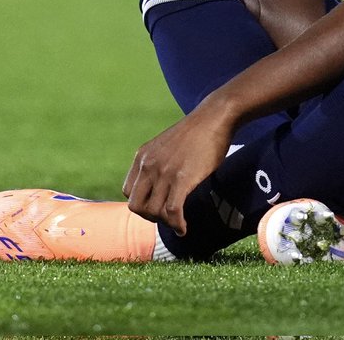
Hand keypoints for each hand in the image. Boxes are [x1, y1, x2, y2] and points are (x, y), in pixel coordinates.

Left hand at [122, 105, 234, 234]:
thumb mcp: (166, 145)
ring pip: (154, 212)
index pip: (128, 191)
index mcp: (143, 155)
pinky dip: (177, 225)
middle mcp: (149, 164)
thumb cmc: (196, 132)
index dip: (142, 202)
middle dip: (150, 216)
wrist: (215, 117)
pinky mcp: (182, 179)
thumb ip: (157, 162)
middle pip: (136, 206)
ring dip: (166, 222)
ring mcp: (164, 172)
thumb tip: (158, 185)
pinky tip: (184, 228)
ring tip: (178, 221)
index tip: (157, 204)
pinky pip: (172, 212)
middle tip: (166, 216)